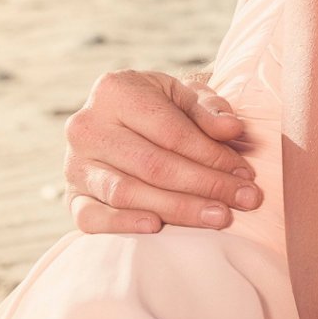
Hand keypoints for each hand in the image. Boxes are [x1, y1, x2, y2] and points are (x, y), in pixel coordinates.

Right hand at [61, 69, 261, 232]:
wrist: (124, 120)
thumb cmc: (163, 107)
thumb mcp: (186, 96)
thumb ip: (210, 111)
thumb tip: (232, 129)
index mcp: (114, 90)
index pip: (171, 132)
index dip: (212, 155)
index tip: (246, 173)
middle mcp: (86, 126)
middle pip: (153, 165)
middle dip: (205, 185)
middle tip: (244, 199)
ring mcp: (74, 164)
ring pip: (127, 193)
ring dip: (178, 208)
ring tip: (219, 217)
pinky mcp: (72, 196)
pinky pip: (92, 218)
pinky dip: (123, 225)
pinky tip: (157, 228)